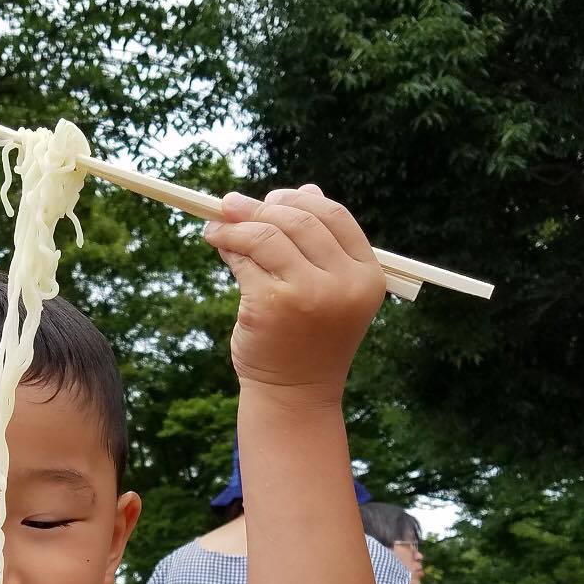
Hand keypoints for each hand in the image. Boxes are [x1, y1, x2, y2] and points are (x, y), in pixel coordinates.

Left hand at [203, 186, 384, 399]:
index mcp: (367, 276)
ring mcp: (308, 295)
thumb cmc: (309, 338)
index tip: (272, 198)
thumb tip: (305, 190)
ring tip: (217, 226)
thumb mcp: (328, 289)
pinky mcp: (270, 305)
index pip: (335, 216)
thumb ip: (321, 244)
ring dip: (236, 226)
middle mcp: (343, 284)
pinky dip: (228, 249)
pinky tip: (218, 246)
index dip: (299, 200)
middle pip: (299, 221)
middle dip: (261, 207)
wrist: (295, 394)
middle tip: (231, 205)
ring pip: (267, 236)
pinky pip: (245, 261)